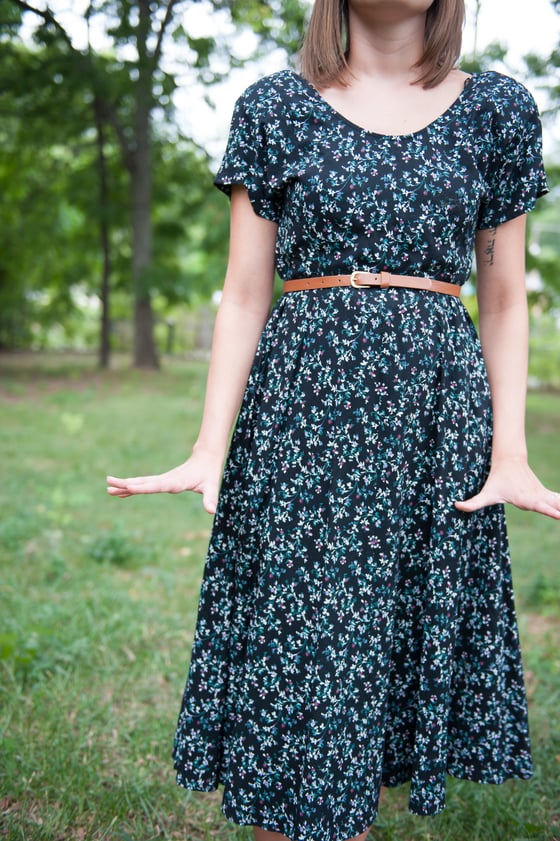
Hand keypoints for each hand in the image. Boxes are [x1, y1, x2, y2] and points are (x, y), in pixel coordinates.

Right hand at [106, 448, 222, 513]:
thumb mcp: (212, 486)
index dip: (142, 487)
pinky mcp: (162, 481)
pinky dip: (132, 488)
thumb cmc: (209, 474)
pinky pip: (144, 485)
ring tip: (108, 489)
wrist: (206, 458)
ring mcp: (162, 480)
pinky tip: (122, 493)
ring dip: (125, 486)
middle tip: (108, 484)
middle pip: (143, 482)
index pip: (156, 486)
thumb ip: (211, 499)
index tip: (128, 487)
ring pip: (141, 483)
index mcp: (175, 482)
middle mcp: (165, 480)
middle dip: (126, 484)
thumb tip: (212, 511)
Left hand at [455, 456, 559, 519]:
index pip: (541, 507)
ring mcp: (543, 495)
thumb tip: (455, 506)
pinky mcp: (546, 494)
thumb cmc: (497, 480)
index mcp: (527, 499)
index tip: (559, 515)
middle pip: (556, 506)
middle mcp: (538, 497)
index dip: (551, 511)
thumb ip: (472, 503)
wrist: (509, 461)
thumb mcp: (486, 493)